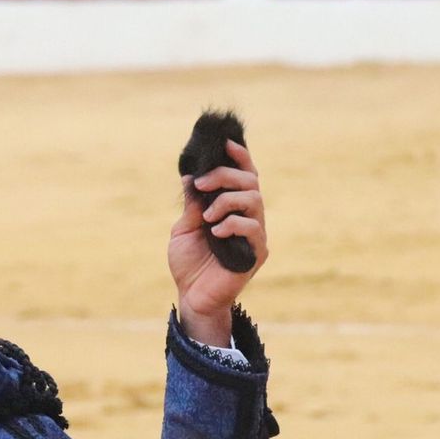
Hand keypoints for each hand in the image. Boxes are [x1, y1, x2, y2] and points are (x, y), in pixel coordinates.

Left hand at [167, 139, 268, 346]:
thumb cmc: (189, 263)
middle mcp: (247, 216)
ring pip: (254, 199)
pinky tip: (216, 232)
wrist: (191, 296)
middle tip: (201, 183)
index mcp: (231, 207)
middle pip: (250, 181)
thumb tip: (189, 178)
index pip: (243, 175)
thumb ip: (192, 205)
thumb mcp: (183, 229)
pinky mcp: (256, 252)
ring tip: (206, 216)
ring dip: (227, 200)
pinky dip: (233, 224)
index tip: (226, 142)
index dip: (239, 156)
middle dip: (225, 175)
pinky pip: (253, 228)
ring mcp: (254, 234)